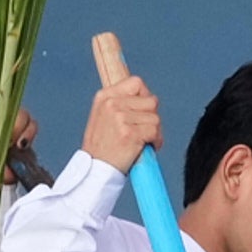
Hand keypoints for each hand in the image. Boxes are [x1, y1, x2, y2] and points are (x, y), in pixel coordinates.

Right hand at [82, 32, 157, 170]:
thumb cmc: (103, 146)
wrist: (95, 169)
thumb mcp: (104, 116)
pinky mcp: (129, 133)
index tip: (143, 112)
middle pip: (151, 101)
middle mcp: (111, 104)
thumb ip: (121, 103)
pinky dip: (156, 141)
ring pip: (155, 118)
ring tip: (143, 142)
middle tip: (144, 131)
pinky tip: (145, 148)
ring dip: (155, 132)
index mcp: (104, 96)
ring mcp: (119, 117)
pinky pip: (155, 131)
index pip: (136, 83)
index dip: (145, 96)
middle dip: (152, 117)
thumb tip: (146, 96)